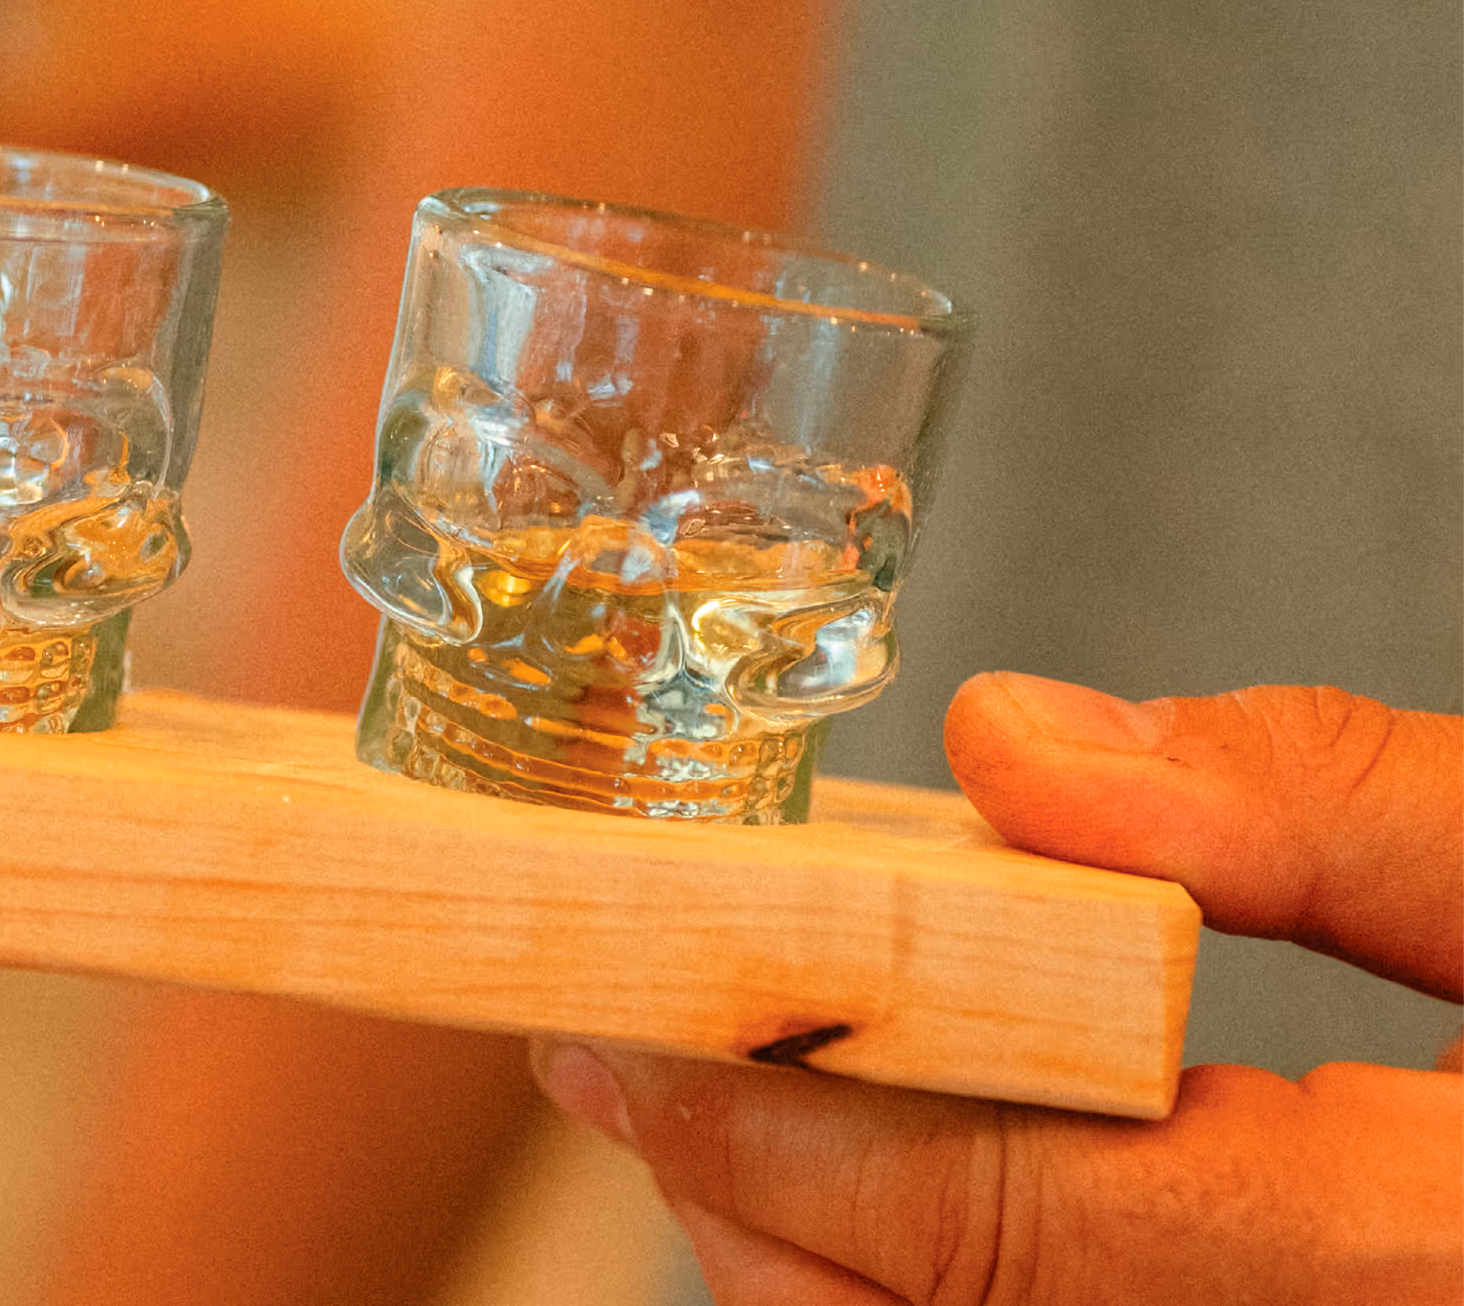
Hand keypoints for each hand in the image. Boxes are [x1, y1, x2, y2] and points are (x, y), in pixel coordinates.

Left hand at [533, 673, 1463, 1304]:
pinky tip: (915, 1176)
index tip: (614, 1030)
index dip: (765, 1125)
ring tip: (743, 1106)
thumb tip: (1025, 746)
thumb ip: (1334, 814)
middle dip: (751, 1207)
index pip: (991, 1223)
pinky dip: (938, 1287)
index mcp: (1406, 1267)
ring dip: (828, 1260)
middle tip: (632, 1065)